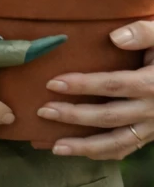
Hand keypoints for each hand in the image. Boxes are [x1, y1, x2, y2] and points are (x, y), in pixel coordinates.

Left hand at [40, 20, 153, 159]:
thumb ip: (143, 33)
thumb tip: (115, 37)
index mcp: (151, 83)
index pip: (113, 85)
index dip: (83, 85)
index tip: (53, 83)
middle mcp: (152, 109)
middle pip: (108, 116)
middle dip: (74, 116)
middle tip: (43, 112)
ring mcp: (152, 126)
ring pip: (117, 141)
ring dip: (85, 146)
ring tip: (55, 147)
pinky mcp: (151, 134)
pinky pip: (127, 148)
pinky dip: (104, 153)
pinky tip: (80, 152)